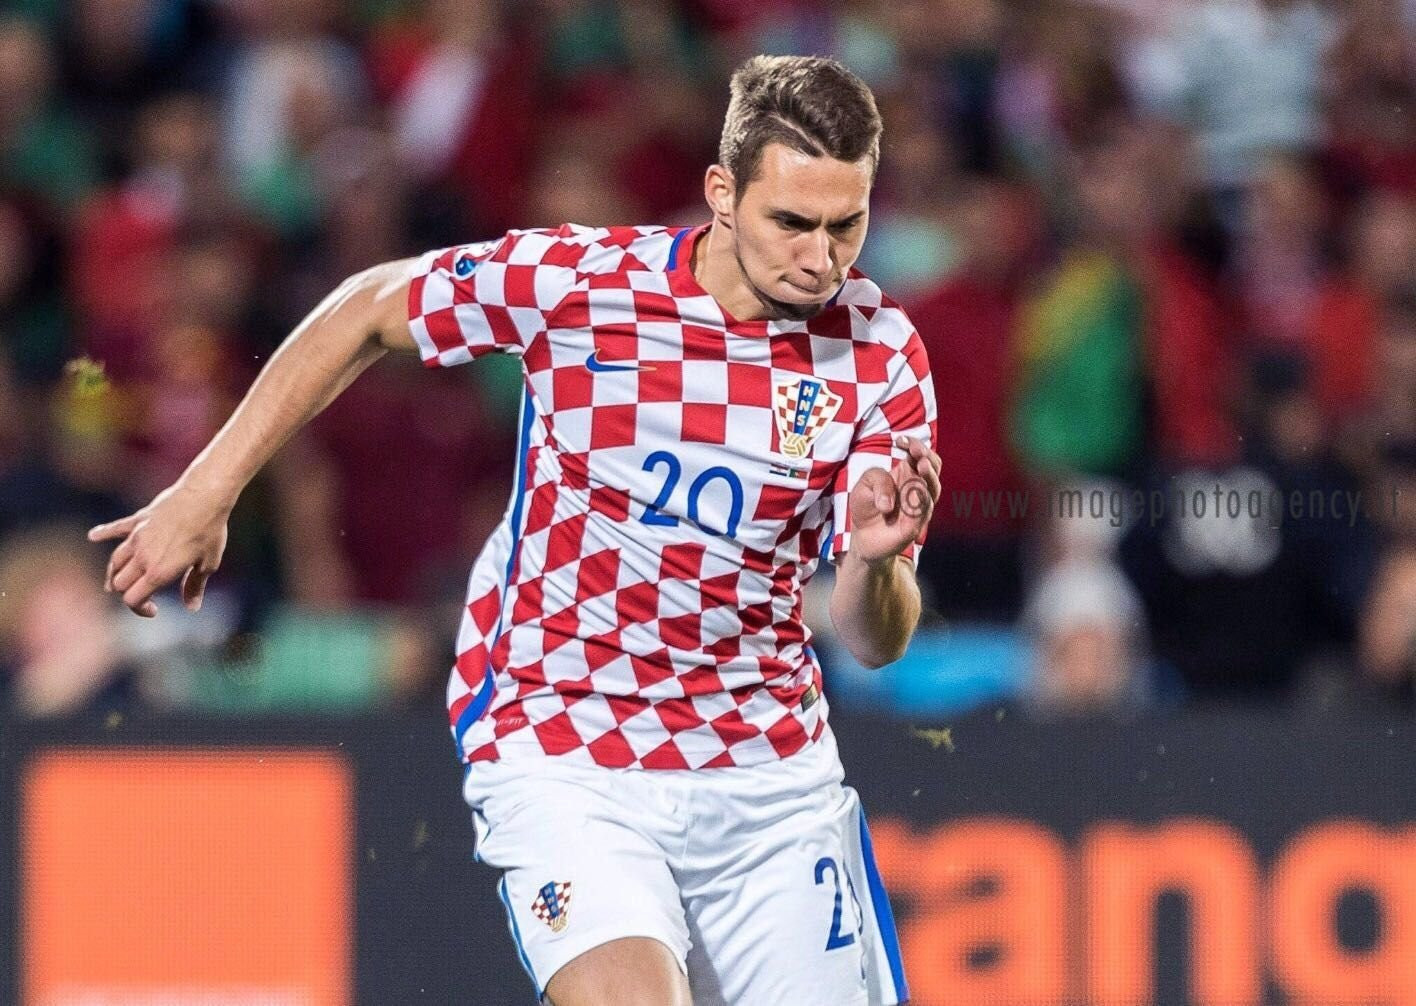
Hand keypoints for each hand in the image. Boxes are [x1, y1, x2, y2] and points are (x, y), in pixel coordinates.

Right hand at [88, 483, 230, 617]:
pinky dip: (103, 533)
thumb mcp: (208, 564)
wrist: (204, 497)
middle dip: (127, 593)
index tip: (154, 609)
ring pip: (114, 562)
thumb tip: (192, 607)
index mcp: (158, 572)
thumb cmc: (210, 532)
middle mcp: (142, 557)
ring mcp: (137, 537)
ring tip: (119, 581)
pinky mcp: (138, 520)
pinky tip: (94, 536)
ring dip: (115, 573)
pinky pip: (115, 529)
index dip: (140, 609)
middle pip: (119, 583)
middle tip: (143, 595)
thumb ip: (195, 586)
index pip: (132, 599)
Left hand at [845, 435, 940, 564]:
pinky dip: (919, 502)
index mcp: (908, 473)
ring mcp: (920, 507)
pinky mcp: (914, 526)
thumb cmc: (867, 506)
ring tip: (920, 466)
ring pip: (933, 489)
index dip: (914, 444)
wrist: (863, 537)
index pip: (920, 454)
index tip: (899, 440)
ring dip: (928, 476)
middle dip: (927, 456)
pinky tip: (914, 491)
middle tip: (916, 451)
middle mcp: (918, 488)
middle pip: (934, 467)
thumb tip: (890, 500)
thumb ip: (878, 479)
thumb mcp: (865, 484)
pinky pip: (922, 512)